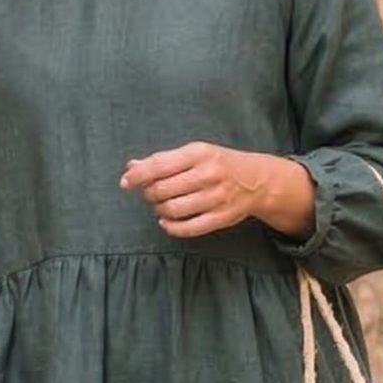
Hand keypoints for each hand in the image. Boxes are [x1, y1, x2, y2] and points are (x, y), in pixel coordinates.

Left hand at [120, 143, 315, 239]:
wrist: (257, 180)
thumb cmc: (219, 164)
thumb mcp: (194, 153)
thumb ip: (163, 160)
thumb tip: (131, 167)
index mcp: (199, 153)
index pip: (159, 165)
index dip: (137, 176)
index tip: (126, 182)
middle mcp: (209, 174)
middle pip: (162, 190)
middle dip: (149, 194)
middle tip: (150, 194)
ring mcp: (216, 197)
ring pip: (172, 209)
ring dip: (159, 210)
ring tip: (161, 206)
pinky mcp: (221, 217)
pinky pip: (188, 228)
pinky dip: (171, 227)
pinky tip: (166, 222)